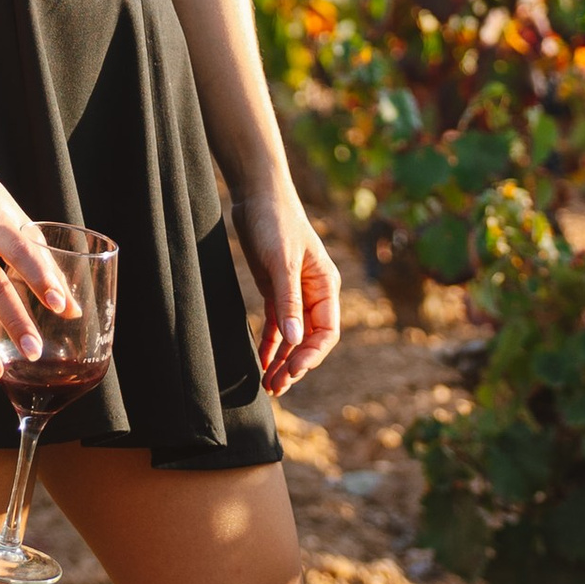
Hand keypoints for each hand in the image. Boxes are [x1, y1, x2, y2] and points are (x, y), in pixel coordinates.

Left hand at [229, 179, 341, 399]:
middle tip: (276, 387)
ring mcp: (295, 294)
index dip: (311, 355)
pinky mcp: (275, 290)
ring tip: (269, 385)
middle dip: (295, 365)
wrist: (258, 196)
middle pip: (309, 339)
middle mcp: (314, 294)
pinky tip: (262, 363)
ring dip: (282, 361)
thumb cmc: (276, 222)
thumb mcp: (282, 262)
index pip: (326, 332)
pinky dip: (270, 345)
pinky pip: (275, 325)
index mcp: (326, 286)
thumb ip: (288, 302)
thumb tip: (294, 340)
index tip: (293, 371)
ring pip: (291, 337)